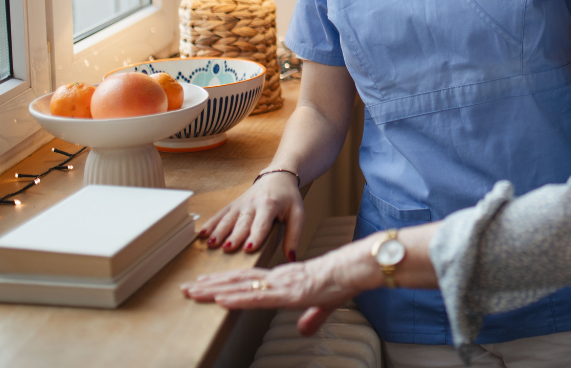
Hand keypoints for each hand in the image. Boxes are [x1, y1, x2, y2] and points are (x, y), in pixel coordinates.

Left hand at [181, 240, 378, 335]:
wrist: (353, 270)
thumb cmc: (341, 282)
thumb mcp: (324, 305)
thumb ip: (312, 317)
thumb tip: (304, 330)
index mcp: (284, 279)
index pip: (249, 281)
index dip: (226, 281)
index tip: (205, 283)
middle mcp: (277, 278)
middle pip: (238, 280)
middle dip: (210, 284)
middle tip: (186, 287)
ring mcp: (280, 284)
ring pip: (241, 286)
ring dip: (215, 289)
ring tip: (193, 291)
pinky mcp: (287, 292)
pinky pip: (257, 297)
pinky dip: (236, 298)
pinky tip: (220, 299)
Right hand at [199, 171, 304, 260]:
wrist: (278, 176)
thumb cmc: (288, 198)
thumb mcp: (298, 214)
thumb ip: (294, 236)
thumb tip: (291, 258)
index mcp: (270, 206)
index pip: (262, 223)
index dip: (256, 235)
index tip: (248, 248)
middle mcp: (253, 204)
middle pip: (242, 222)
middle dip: (234, 236)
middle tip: (226, 249)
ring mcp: (241, 204)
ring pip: (228, 218)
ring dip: (219, 231)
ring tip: (211, 243)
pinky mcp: (233, 204)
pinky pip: (221, 214)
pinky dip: (211, 223)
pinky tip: (202, 234)